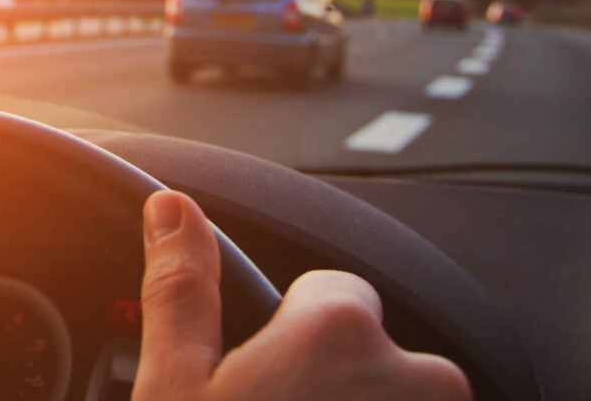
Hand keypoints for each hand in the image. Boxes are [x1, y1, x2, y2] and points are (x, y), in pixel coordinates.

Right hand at [134, 190, 470, 400]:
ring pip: (403, 397)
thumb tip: (172, 208)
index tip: (261, 385)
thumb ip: (183, 290)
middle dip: (338, 382)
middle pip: (378, 352)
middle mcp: (417, 377)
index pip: (336, 294)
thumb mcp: (175, 386)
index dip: (291, 338)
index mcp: (340, 333)